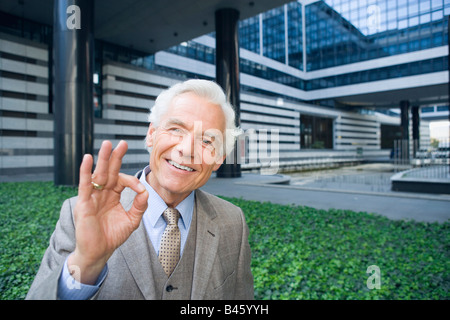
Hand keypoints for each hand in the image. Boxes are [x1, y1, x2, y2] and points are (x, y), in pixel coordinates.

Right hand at [68, 140, 148, 283]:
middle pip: (109, 171)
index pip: (122, 180)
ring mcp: (92, 197)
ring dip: (102, 159)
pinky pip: (84, 185)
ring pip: (98, 174)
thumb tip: (145, 191)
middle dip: (116, 157)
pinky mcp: (84, 203)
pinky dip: (85, 171)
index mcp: (113, 195)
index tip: (140, 190)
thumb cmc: (112, 236)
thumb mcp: (132, 220)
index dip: (133, 182)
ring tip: (107, 144)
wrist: (98, 252)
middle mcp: (102, 193)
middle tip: (123, 143)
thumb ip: (139, 206)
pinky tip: (88, 158)